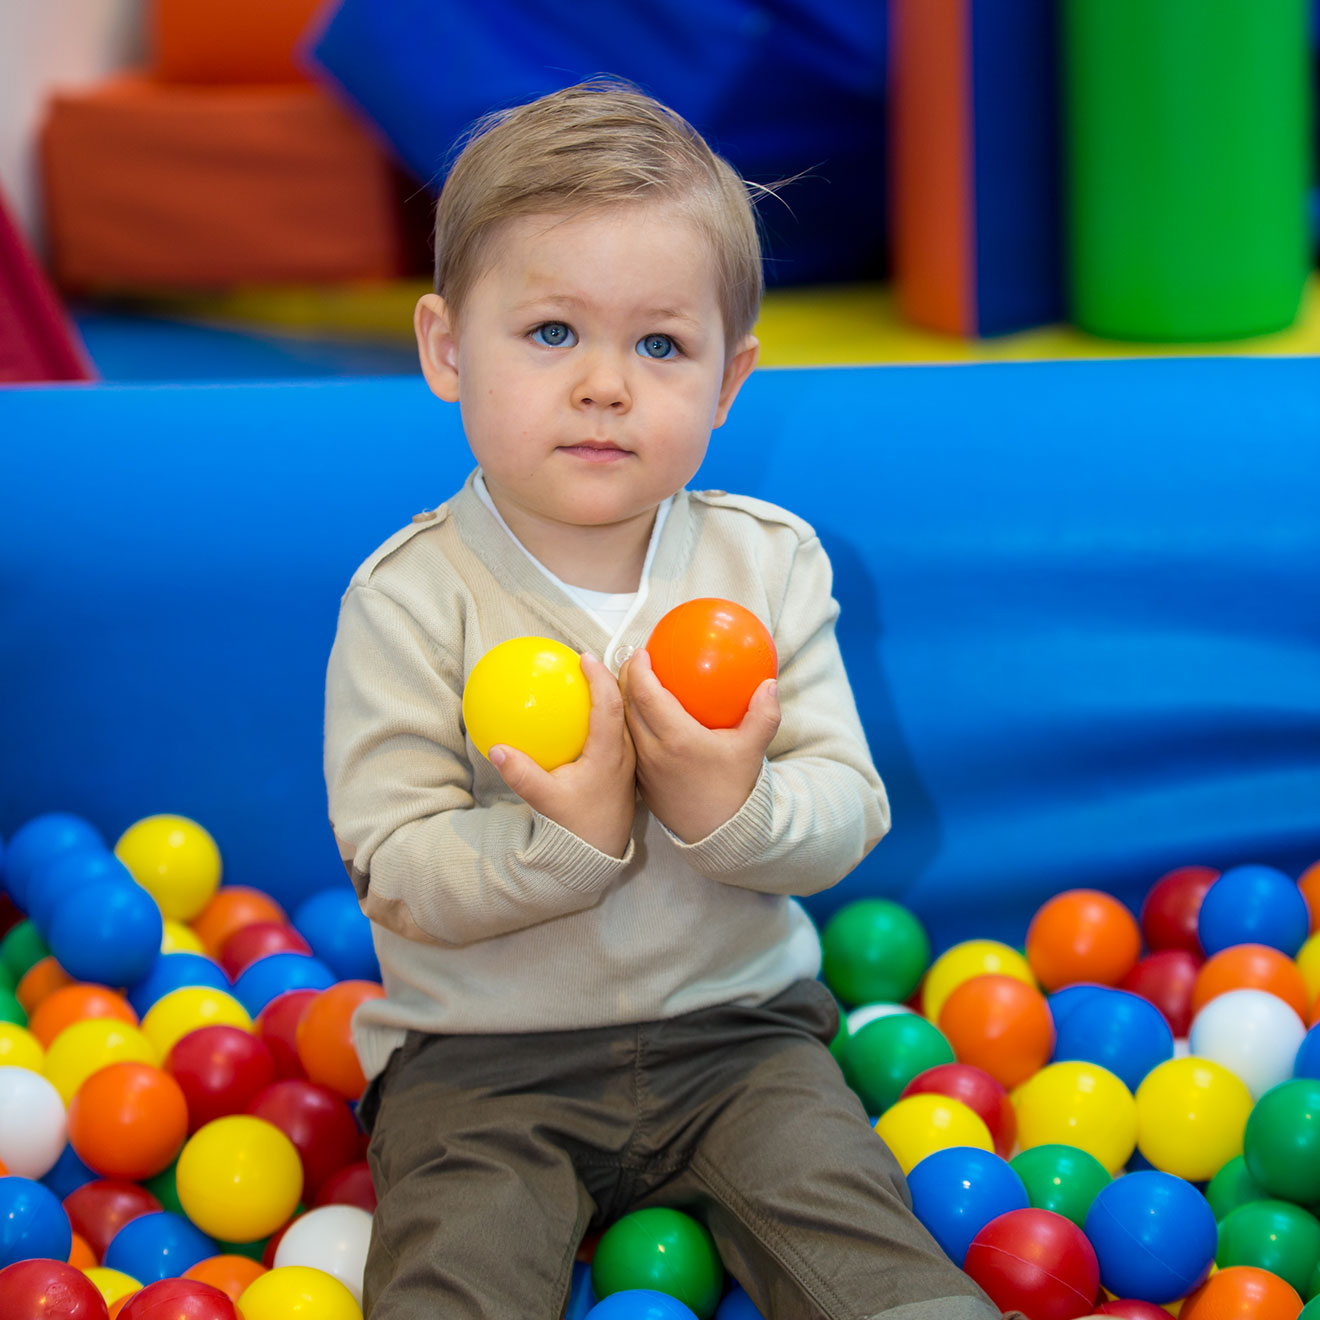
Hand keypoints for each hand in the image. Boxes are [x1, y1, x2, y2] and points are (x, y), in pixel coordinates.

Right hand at [488, 653, 635, 857]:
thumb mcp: (545, 801)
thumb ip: (521, 774)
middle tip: (589, 659)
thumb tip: (496, 749)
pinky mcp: (625, 769)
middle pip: (624, 703)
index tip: (584, 657)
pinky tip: (587, 714)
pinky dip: (608, 714)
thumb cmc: (577, 828)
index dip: (599, 677)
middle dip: (611, 676)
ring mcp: (628, 760)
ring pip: (625, 716)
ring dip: (612, 693)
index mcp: (610, 755)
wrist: (600, 854)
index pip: (609, 705)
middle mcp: (625, 753)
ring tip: (592, 677)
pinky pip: (620, 730)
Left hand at [619, 646, 780, 842]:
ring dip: (624, 702)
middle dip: (624, 678)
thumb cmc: (736, 790)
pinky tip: (642, 718)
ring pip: (623, 725)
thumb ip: (764, 715)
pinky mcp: (641, 781)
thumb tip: (769, 684)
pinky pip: (628, 744)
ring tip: (634, 684)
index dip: (638, 668)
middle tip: (636, 662)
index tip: (643, 652)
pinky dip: (629, 725)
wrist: (719, 835)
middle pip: (626, 704)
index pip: (645, 693)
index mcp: (676, 738)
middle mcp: (653, 751)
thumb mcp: (753, 750)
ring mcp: (643, 768)